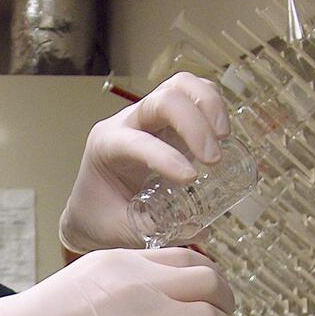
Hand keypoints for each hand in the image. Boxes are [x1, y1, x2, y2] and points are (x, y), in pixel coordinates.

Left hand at [59, 72, 230, 252]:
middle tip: (214, 159)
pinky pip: (193, 95)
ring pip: (180, 86)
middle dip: (193, 123)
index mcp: (106, 146)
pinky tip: (222, 133)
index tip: (191, 179)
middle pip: (163, 99)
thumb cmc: (99, 217)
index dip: (165, 156)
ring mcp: (150, 117)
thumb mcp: (117, 229)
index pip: (137, 141)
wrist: (91, 208)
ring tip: (223, 137)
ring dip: (208, 105)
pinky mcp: (171, 120)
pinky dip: (213, 105)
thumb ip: (153, 229)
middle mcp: (127, 122)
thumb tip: (198, 229)